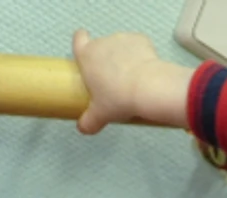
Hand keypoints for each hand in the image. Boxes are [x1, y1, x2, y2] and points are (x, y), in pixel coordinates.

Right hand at [70, 28, 190, 133]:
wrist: (148, 89)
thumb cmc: (119, 100)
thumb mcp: (100, 115)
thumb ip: (89, 121)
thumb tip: (83, 128)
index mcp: (87, 56)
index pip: (78, 39)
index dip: (81, 41)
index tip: (86, 47)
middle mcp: (102, 43)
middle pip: (101, 47)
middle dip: (107, 60)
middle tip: (115, 80)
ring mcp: (122, 39)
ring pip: (120, 47)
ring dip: (124, 58)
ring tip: (132, 79)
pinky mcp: (140, 40)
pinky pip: (138, 46)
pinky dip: (141, 56)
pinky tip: (145, 71)